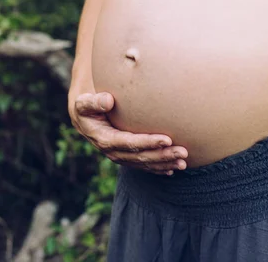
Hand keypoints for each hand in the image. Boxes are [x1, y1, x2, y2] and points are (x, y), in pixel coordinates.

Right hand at [69, 92, 187, 174]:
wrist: (84, 120)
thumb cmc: (86, 108)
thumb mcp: (84, 103)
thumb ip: (93, 101)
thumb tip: (108, 100)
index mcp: (104, 139)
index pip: (129, 142)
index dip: (148, 142)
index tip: (167, 139)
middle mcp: (113, 152)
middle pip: (141, 156)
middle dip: (162, 155)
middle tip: (183, 152)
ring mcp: (121, 157)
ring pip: (145, 163)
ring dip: (165, 163)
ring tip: (183, 162)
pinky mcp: (127, 157)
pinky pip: (144, 165)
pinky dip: (159, 168)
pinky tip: (173, 168)